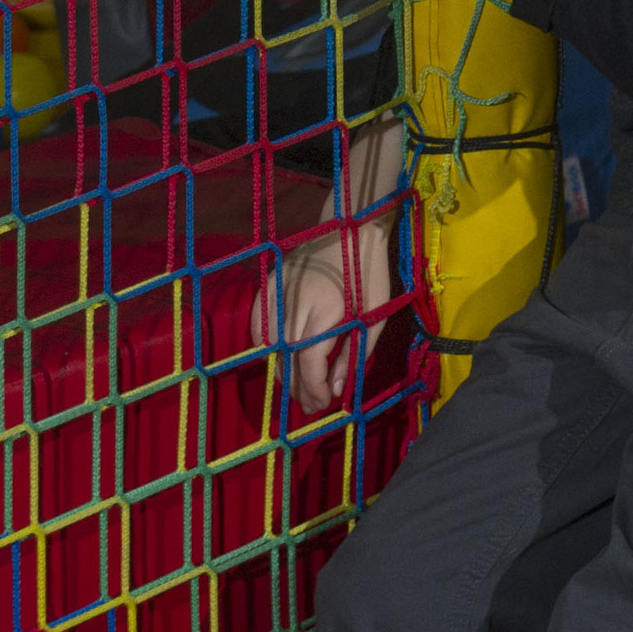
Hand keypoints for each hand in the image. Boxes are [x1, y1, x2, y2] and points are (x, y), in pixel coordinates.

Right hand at [251, 115, 407, 414]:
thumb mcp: (374, 316)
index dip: (315, 389)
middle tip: (311, 406)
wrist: (348, 225)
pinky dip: (267, 347)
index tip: (324, 404)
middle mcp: (294, 303)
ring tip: (298, 389)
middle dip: (299, 388)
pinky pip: (258, 327)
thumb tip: (338, 390)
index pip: (309, 363)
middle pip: (287, 360)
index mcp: (325, 309)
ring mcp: (276, 294)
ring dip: (282, 372)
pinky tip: (279, 360)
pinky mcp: (267, 286)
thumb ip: (355, 354)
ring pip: (269, 347)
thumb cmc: (369, 271)